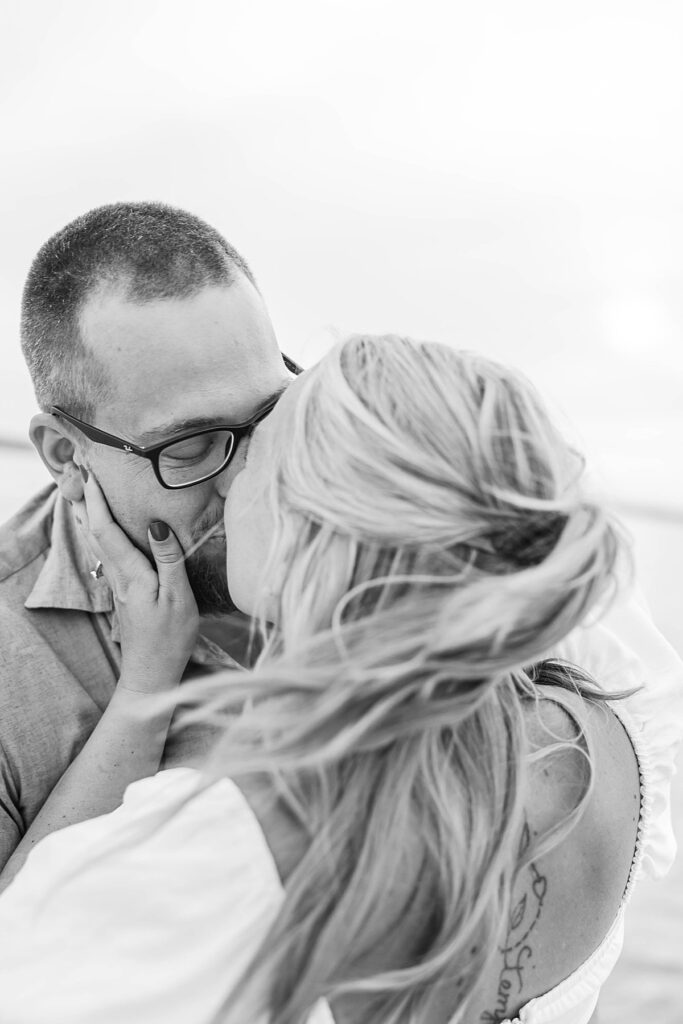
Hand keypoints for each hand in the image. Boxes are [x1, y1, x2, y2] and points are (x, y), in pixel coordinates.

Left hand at [74, 471, 198, 690]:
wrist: (151, 675)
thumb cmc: (170, 639)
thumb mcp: (178, 599)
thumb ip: (168, 560)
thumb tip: (156, 524)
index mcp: (131, 574)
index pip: (107, 529)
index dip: (98, 501)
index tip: (93, 474)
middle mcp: (118, 577)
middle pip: (95, 533)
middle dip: (86, 502)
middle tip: (80, 474)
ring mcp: (119, 586)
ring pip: (98, 544)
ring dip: (89, 517)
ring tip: (84, 495)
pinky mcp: (124, 593)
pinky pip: (106, 555)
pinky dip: (100, 535)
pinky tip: (104, 532)